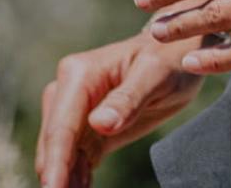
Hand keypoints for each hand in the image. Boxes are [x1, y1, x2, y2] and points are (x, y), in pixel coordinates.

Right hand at [36, 30, 204, 187]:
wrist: (176, 56)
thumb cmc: (168, 58)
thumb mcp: (155, 75)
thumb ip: (127, 99)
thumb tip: (100, 124)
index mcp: (78, 75)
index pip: (61, 127)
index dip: (55, 162)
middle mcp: (69, 92)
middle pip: (54, 144)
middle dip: (55, 176)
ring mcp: (76, 112)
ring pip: (61, 155)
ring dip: (65, 180)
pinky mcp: (89, 129)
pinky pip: (77, 159)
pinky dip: (77, 178)